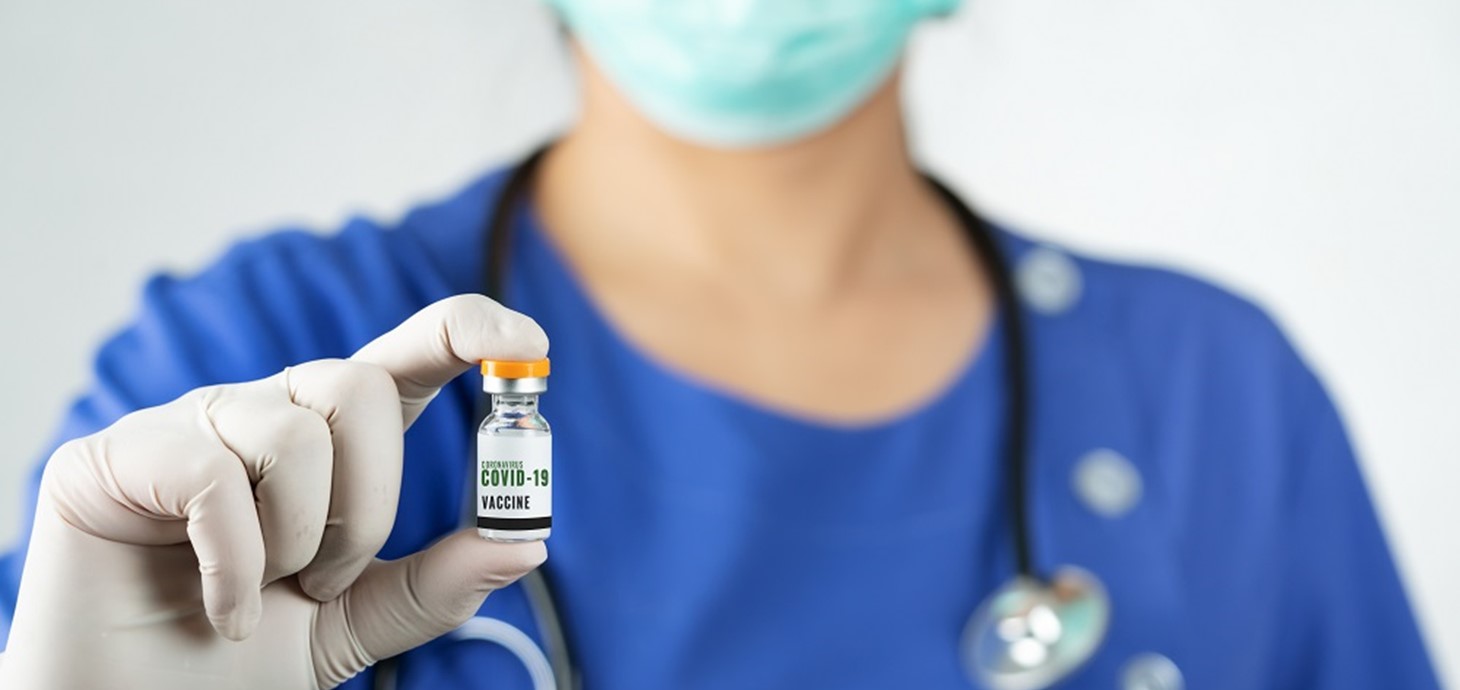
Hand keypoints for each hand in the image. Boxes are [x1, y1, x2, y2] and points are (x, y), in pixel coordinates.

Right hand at [0, 295, 548, 688]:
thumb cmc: (237, 659)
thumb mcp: (355, 622)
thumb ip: (436, 584)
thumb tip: (528, 540)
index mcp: (326, 441)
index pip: (403, 356)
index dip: (466, 330)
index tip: (528, 342)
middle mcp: (261, 414)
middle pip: (359, 385)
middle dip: (369, 502)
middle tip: (328, 578)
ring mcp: (189, 428)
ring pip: (296, 431)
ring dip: (301, 539)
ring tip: (267, 592)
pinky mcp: (117, 456)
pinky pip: (213, 476)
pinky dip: (236, 564)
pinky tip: (221, 613)